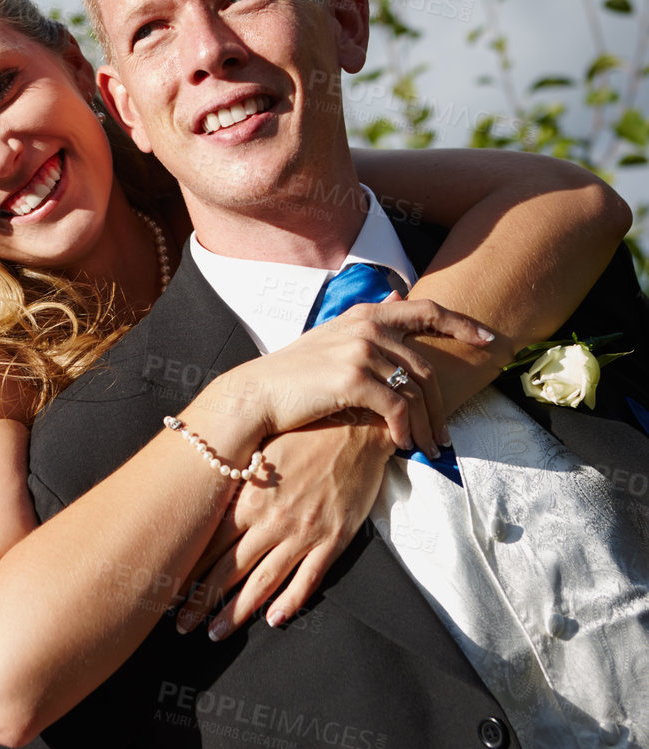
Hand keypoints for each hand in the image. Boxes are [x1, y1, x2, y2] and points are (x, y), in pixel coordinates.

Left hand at [177, 415, 393, 635]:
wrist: (356, 427)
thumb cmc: (304, 434)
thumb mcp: (261, 453)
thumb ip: (235, 482)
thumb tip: (204, 500)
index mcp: (248, 499)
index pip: (208, 544)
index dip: (186, 571)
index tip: (165, 591)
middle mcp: (270, 520)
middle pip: (227, 570)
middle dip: (201, 602)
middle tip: (180, 626)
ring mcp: (302, 533)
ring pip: (262, 582)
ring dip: (236, 612)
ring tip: (215, 633)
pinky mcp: (333, 539)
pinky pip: (308, 579)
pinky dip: (290, 603)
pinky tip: (273, 620)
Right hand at [212, 293, 491, 460]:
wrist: (258, 394)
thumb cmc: (295, 373)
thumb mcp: (334, 336)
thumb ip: (368, 322)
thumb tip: (398, 298)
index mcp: (367, 314)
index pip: (428, 310)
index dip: (463, 324)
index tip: (490, 340)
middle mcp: (368, 326)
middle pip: (426, 365)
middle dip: (442, 405)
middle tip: (446, 436)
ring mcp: (360, 350)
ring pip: (415, 390)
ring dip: (426, 425)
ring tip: (429, 450)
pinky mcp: (352, 378)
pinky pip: (396, 407)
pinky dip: (405, 429)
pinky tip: (403, 446)